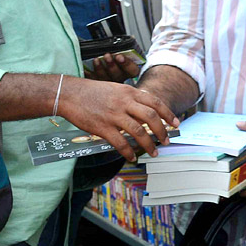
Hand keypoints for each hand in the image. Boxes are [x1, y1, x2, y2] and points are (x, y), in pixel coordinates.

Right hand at [58, 78, 177, 162]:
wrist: (69, 94)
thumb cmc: (91, 92)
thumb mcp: (115, 89)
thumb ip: (130, 99)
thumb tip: (144, 112)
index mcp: (128, 92)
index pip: (155, 102)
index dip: (168, 113)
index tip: (175, 123)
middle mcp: (124, 102)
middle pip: (151, 117)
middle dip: (162, 131)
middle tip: (166, 141)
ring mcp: (113, 115)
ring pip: (138, 131)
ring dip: (148, 144)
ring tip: (153, 152)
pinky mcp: (103, 127)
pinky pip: (120, 142)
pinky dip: (129, 152)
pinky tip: (132, 157)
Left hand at [84, 52, 140, 82]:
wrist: (95, 59)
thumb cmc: (109, 52)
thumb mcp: (116, 49)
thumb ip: (118, 49)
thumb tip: (116, 48)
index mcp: (128, 70)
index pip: (133, 71)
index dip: (127, 64)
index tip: (119, 56)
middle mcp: (120, 78)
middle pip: (119, 76)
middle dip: (112, 66)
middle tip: (107, 56)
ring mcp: (109, 84)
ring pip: (107, 80)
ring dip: (101, 69)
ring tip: (96, 60)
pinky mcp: (98, 87)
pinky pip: (94, 82)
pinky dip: (89, 75)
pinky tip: (86, 69)